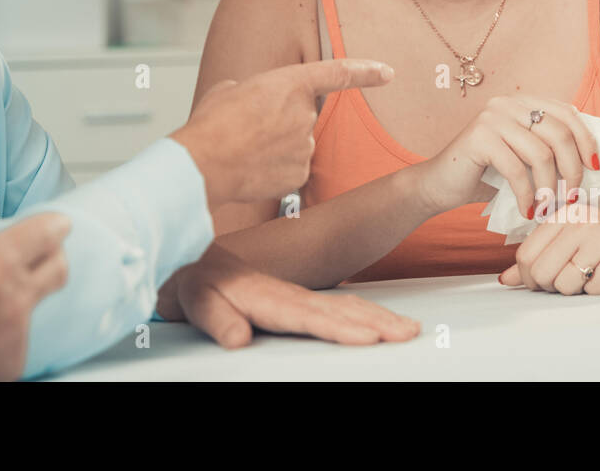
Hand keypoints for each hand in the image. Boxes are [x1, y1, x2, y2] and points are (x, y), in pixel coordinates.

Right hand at [0, 213, 70, 380]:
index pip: (50, 230)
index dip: (52, 225)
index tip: (45, 226)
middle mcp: (17, 294)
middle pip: (60, 266)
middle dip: (53, 257)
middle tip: (33, 256)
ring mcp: (18, 332)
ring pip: (37, 306)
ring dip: (22, 298)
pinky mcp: (13, 364)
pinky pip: (17, 341)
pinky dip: (4, 334)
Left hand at [155, 244, 420, 346]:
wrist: (192, 261)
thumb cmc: (194, 284)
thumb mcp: (195, 301)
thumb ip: (216, 320)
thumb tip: (239, 339)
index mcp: (265, 296)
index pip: (308, 315)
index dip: (338, 326)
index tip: (368, 336)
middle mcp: (286, 294)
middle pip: (338, 308)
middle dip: (375, 321)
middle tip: (407, 332)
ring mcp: (296, 295)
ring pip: (343, 304)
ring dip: (376, 315)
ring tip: (406, 327)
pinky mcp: (297, 299)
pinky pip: (336, 304)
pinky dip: (363, 311)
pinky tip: (378, 320)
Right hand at [171, 58, 393, 205]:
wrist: (204, 164)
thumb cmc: (212, 124)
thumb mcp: (231, 90)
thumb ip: (257, 93)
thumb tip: (257, 105)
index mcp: (290, 83)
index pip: (338, 73)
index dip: (366, 72)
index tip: (387, 73)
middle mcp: (305, 114)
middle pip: (302, 116)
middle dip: (280, 123)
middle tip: (248, 130)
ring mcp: (305, 147)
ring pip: (295, 145)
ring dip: (274, 147)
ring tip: (243, 150)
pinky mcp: (299, 175)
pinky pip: (291, 169)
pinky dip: (273, 170)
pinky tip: (251, 169)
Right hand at [412, 95, 599, 217]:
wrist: (440, 185)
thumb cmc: (487, 176)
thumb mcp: (525, 158)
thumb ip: (550, 149)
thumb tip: (596, 162)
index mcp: (522, 102)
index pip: (567, 113)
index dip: (587, 139)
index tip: (595, 169)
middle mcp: (507, 103)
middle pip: (558, 133)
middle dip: (572, 170)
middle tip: (572, 198)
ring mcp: (491, 118)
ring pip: (541, 153)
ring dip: (551, 188)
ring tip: (549, 208)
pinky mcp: (478, 137)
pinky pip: (516, 169)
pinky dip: (528, 195)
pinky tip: (529, 210)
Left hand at [498, 210, 599, 293]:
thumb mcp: (577, 243)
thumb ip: (541, 257)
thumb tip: (505, 279)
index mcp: (563, 215)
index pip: (525, 256)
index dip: (531, 278)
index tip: (549, 279)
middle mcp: (578, 222)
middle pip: (540, 273)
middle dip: (553, 287)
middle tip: (577, 278)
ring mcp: (599, 237)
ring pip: (564, 284)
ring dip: (579, 290)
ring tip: (597, 273)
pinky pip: (593, 290)